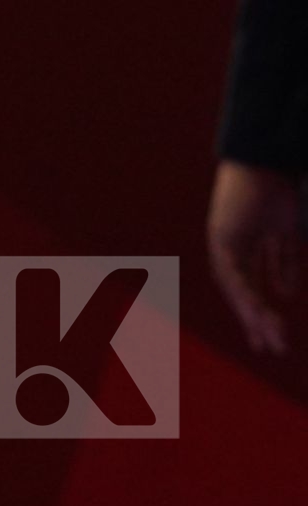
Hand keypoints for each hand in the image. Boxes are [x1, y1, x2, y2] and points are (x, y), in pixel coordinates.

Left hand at [207, 159, 301, 354]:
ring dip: (252, 312)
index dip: (263, 308)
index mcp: (247, 242)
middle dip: (256, 318)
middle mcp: (231, 244)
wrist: (267, 158)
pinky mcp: (220, 236)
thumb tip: (285, 294)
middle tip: (268, 347)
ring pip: (236, 287)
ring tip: (270, 335)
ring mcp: (222, 240)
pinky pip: (232, 272)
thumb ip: (284, 261)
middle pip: (243, 289)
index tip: (273, 334)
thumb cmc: (278, 187)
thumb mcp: (286, 231)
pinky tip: (257, 312)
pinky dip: (245, 292)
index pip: (254, 283)